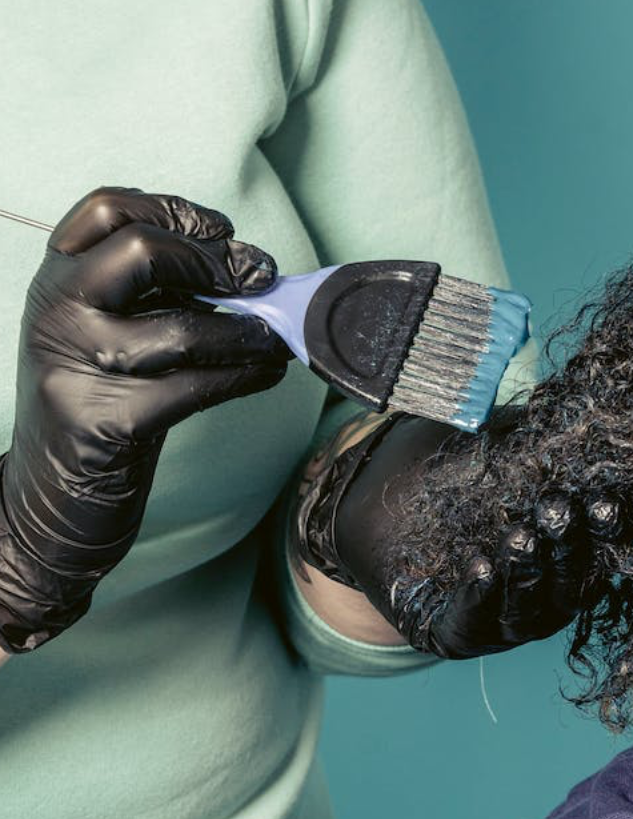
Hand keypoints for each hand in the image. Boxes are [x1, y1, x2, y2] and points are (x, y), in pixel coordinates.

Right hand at [0, 187, 290, 652]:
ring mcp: (78, 366)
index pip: (107, 209)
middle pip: (142, 250)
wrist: (52, 493)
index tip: (225, 231)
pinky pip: (197, 387)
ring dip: (248, 331)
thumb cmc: (101, 403)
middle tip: (261, 277)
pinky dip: (245, 375)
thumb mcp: (111, 332)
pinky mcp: (109, 420)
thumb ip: (157, 294)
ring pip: (181, 328)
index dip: (175, 210)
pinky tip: (269, 373)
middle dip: (217, 261)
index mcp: (58, 280)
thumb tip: (248, 268)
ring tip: (277, 337)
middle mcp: (58, 312)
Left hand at [295, 413, 598, 657]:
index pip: (595, 550)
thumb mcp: (492, 452)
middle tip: (558, 509)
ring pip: (526, 611)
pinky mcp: (452, 632)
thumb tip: (580, 425)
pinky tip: (478, 565)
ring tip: (519, 534)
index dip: (604, 529)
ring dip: (525, 572)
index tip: (605, 500)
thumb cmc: (443, 475)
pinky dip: (478, 597)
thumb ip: (533, 444)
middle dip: (565, 548)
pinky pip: (471, 622)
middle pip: (567, 585)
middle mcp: (538, 596)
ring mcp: (499, 622)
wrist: (372, 505)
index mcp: (558, 555)